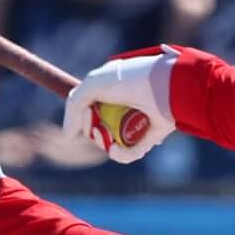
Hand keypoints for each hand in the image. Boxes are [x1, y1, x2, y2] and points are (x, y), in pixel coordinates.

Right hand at [57, 48, 178, 163]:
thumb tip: (67, 136)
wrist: (166, 86)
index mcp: (112, 90)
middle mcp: (125, 106)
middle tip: (97, 128)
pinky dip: (122, 155)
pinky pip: (131, 153)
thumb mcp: (95, 84)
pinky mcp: (151, 137)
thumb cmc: (131, 80)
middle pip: (99, 129)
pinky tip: (116, 150)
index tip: (86, 114)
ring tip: (109, 140)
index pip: (89, 110)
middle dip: (94, 132)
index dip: (83, 117)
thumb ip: (74, 105)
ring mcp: (138, 123)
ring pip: (113, 143)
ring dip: (106, 144)